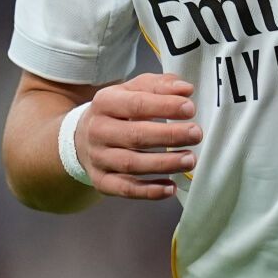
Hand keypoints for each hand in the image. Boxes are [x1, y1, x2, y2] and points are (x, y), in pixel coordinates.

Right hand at [79, 73, 198, 200]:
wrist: (82, 137)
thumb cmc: (117, 111)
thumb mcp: (133, 90)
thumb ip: (160, 86)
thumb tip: (185, 90)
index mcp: (105, 102)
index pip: (136, 104)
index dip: (165, 107)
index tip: (190, 109)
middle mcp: (98, 130)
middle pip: (135, 135)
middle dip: (169, 136)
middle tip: (196, 134)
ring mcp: (98, 157)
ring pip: (132, 164)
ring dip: (164, 164)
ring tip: (190, 159)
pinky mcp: (101, 181)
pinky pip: (126, 189)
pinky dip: (150, 191)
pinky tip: (171, 187)